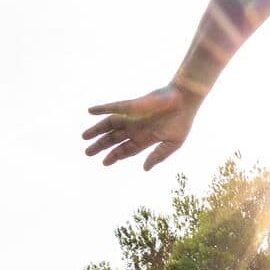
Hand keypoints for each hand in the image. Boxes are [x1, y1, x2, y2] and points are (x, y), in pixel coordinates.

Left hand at [82, 83, 200, 170]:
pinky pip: (113, 107)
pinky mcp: (131, 106)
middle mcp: (135, 128)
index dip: (114, 156)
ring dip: (96, 130)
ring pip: (109, 125)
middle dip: (100, 146)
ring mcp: (132, 117)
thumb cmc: (181, 121)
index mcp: (145, 138)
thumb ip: (158, 156)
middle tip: (87, 153)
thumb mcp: (172, 144)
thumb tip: (145, 169)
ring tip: (84, 137)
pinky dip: (102, 109)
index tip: (104, 163)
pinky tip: (91, 111)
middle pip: (113, 139)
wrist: (185, 101)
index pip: (125, 149)